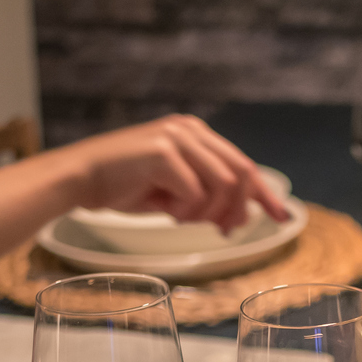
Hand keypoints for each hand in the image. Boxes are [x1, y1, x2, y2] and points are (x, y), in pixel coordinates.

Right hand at [57, 115, 289, 232]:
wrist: (79, 178)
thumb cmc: (124, 185)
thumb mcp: (176, 191)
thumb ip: (209, 196)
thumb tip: (242, 215)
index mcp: (197, 134)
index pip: (245, 166)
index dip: (265, 195)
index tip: (283, 218)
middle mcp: (190, 130)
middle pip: (241, 176)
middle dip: (237, 211)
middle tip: (224, 231)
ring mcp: (177, 138)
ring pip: (223, 186)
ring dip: (207, 213)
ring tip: (180, 218)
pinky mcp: (162, 152)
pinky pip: (194, 192)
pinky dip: (185, 211)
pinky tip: (165, 211)